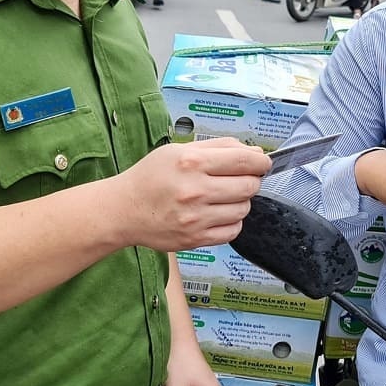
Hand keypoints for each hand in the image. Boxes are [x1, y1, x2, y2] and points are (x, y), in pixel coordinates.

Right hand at [121, 139, 270, 250]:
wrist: (124, 210)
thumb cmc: (150, 177)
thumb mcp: (179, 150)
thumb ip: (219, 147)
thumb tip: (253, 152)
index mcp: (191, 162)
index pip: (244, 160)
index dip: (261, 161)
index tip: (262, 162)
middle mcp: (195, 190)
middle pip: (248, 186)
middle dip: (252, 180)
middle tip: (241, 178)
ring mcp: (195, 218)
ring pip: (243, 209)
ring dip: (241, 201)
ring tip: (224, 196)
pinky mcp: (195, 239)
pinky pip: (233, 231)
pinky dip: (232, 221)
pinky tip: (219, 213)